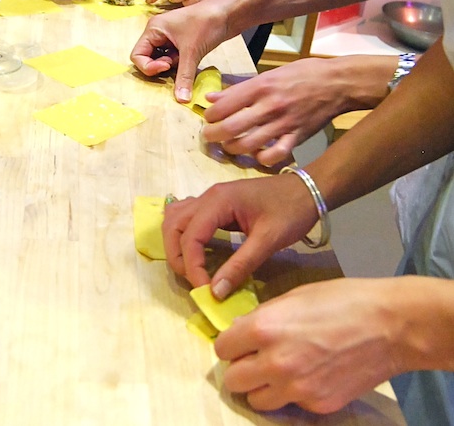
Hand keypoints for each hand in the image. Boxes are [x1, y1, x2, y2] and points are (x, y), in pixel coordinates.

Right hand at [130, 0, 229, 101]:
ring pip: (162, 59)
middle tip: (176, 64)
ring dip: (172, 65)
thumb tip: (181, 100)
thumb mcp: (192, 52)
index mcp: (154, 28)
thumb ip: (184, 77)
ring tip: (186, 60)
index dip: (149, 66)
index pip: (137, 55)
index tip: (167, 66)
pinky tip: (192, 60)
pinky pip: (174, 57)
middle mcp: (159, 32)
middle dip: (161, 66)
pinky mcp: (183, 41)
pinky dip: (181, 63)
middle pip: (148, 58)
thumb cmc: (208, 23)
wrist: (230, 13)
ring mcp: (171, 36)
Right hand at [162, 174, 316, 294]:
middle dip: (177, 256)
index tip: (205, 291)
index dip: (192, 266)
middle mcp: (209, 196)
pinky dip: (185, 235)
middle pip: (174, 225)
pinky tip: (198, 252)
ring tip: (192, 269)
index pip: (190, 236)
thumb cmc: (291, 211)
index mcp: (219, 201)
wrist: (308, 190)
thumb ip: (240, 266)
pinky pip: (189, 217)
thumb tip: (215, 293)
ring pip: (177, 218)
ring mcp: (212, 198)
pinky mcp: (218, 204)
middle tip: (195, 281)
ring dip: (177, 244)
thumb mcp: (268, 240)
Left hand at [202, 58, 359, 166]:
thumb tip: (212, 97)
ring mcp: (283, 123)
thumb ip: (240, 88)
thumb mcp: (270, 74)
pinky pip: (274, 156)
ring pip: (248, 145)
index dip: (210, 115)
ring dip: (232, 149)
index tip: (208, 118)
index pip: (224, 105)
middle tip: (209, 136)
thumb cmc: (303, 74)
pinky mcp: (297, 137)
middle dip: (213, 136)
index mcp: (261, 86)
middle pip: (231, 128)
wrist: (337, 83)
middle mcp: (269, 105)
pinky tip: (257, 155)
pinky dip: (262, 159)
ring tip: (228, 146)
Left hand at [215, 277, 402, 413]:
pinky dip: (293, 394)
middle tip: (256, 358)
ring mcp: (296, 389)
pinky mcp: (317, 405)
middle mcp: (275, 363)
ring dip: (262, 386)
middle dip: (241, 368)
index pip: (222, 348)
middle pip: (233, 380)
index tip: (240, 341)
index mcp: (265, 328)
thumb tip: (244, 331)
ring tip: (281, 369)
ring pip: (256, 400)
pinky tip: (310, 374)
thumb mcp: (296, 296)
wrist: (389, 326)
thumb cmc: (343, 300)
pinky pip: (290, 405)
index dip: (231, 343)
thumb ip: (265, 316)